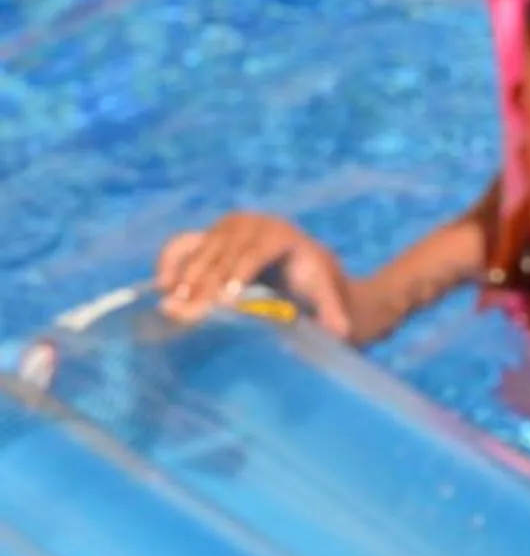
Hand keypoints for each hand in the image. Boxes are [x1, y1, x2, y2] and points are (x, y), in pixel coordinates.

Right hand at [157, 213, 356, 337]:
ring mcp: (227, 228)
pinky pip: (184, 244)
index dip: (240, 273)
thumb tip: (341, 332)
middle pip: (223, 252)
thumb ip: (335, 314)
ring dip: (184, 276)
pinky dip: (170, 262)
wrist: (308, 274)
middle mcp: (252, 224)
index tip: (227, 299)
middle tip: (191, 310)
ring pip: (200, 249)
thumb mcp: (331, 300)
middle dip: (205, 281)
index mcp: (283, 234)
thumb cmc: (320, 289)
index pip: (257, 251)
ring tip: (172, 304)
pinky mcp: (209, 237)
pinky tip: (161, 286)